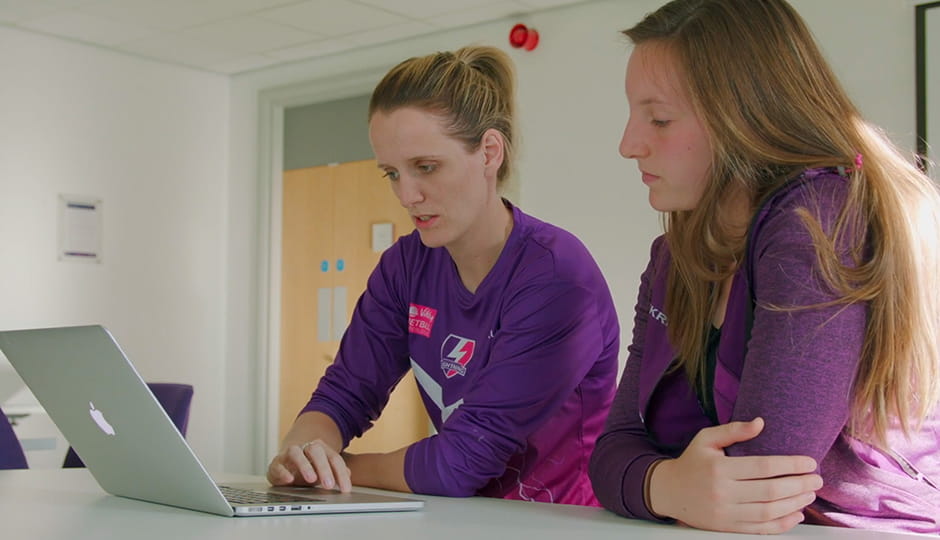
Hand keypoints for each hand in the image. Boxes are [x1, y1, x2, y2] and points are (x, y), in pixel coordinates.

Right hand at [266, 439, 351, 491]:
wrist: (287, 461)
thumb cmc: (309, 467)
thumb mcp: (324, 471)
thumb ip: (336, 472)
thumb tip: (348, 474)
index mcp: (321, 449)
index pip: (334, 458)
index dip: (341, 474)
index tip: (345, 489)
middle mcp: (305, 448)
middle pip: (316, 451)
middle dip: (324, 468)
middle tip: (329, 484)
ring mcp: (290, 454)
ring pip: (296, 453)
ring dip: (304, 465)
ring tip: (311, 479)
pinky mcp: (276, 463)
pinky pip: (278, 465)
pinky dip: (284, 472)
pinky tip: (289, 480)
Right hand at [648, 417, 821, 533]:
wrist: (668, 491)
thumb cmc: (692, 462)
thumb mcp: (706, 439)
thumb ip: (733, 431)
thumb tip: (761, 423)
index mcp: (719, 468)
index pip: (763, 467)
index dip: (790, 465)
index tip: (809, 462)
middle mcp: (723, 492)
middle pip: (771, 491)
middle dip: (800, 485)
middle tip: (817, 479)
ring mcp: (726, 513)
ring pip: (769, 511)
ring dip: (795, 503)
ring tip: (810, 493)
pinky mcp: (728, 527)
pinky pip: (761, 529)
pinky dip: (783, 524)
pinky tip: (796, 514)